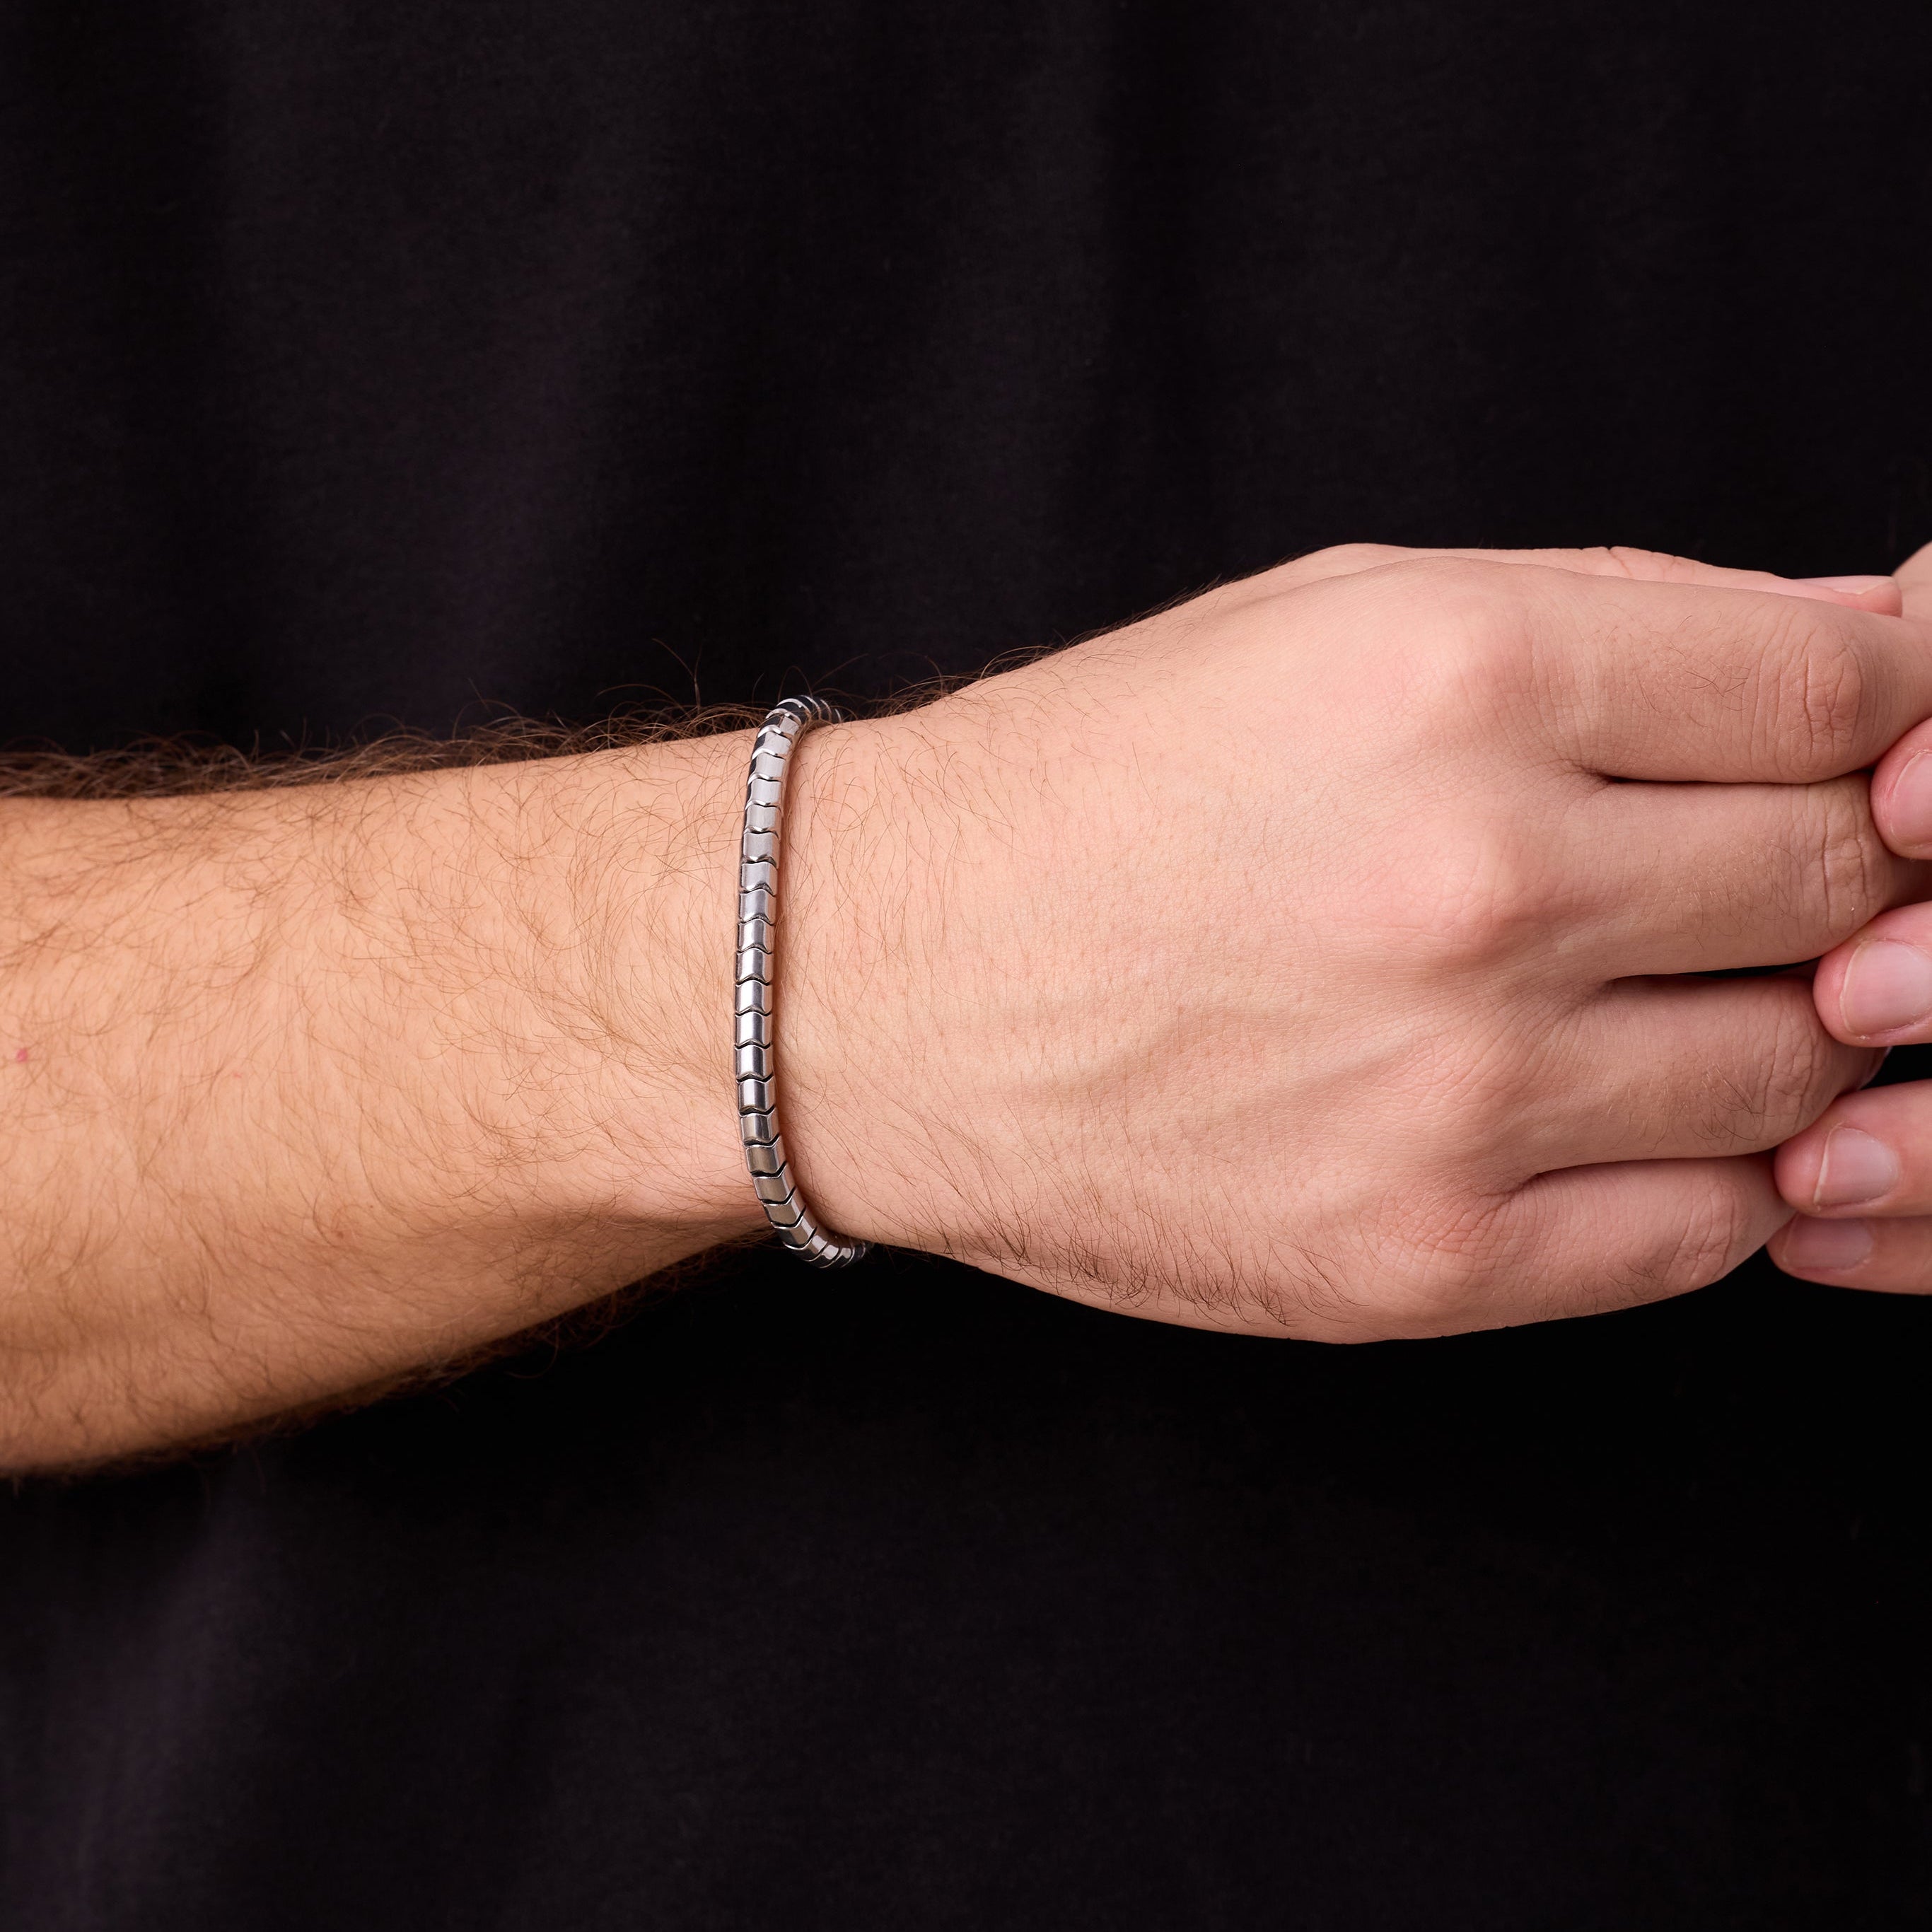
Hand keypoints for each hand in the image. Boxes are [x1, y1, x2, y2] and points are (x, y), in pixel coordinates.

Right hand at [778, 544, 1927, 1338]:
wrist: (882, 985)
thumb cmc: (1096, 787)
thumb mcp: (1328, 622)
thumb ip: (1614, 622)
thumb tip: (1867, 653)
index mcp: (1460, 682)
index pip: (1846, 699)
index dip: (1886, 724)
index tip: (1848, 752)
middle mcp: (1475, 887)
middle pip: (1847, 882)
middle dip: (1832, 867)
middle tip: (1733, 871)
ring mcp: (1454, 1095)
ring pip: (1799, 1067)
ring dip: (1766, 1021)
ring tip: (1640, 988)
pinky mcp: (1419, 1259)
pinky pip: (1703, 1228)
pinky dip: (1705, 1167)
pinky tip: (1604, 1106)